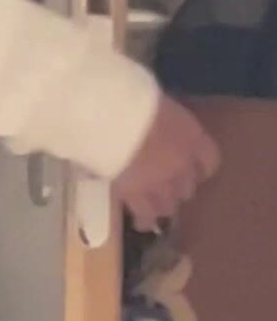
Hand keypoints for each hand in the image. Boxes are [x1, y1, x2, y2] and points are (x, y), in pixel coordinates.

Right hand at [112, 95, 219, 231]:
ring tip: (153, 205)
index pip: (210, 161)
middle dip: (179, 187)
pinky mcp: (137, 195)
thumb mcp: (157, 104)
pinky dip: (145, 219)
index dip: (202, 168)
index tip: (195, 169)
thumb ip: (164, 121)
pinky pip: (145, 214)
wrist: (110, 118)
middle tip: (166, 184)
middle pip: (188, 187)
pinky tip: (140, 221)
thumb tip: (157, 124)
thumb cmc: (132, 100)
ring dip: (163, 204)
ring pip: (170, 205)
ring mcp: (161, 183)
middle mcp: (183, 165)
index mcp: (192, 138)